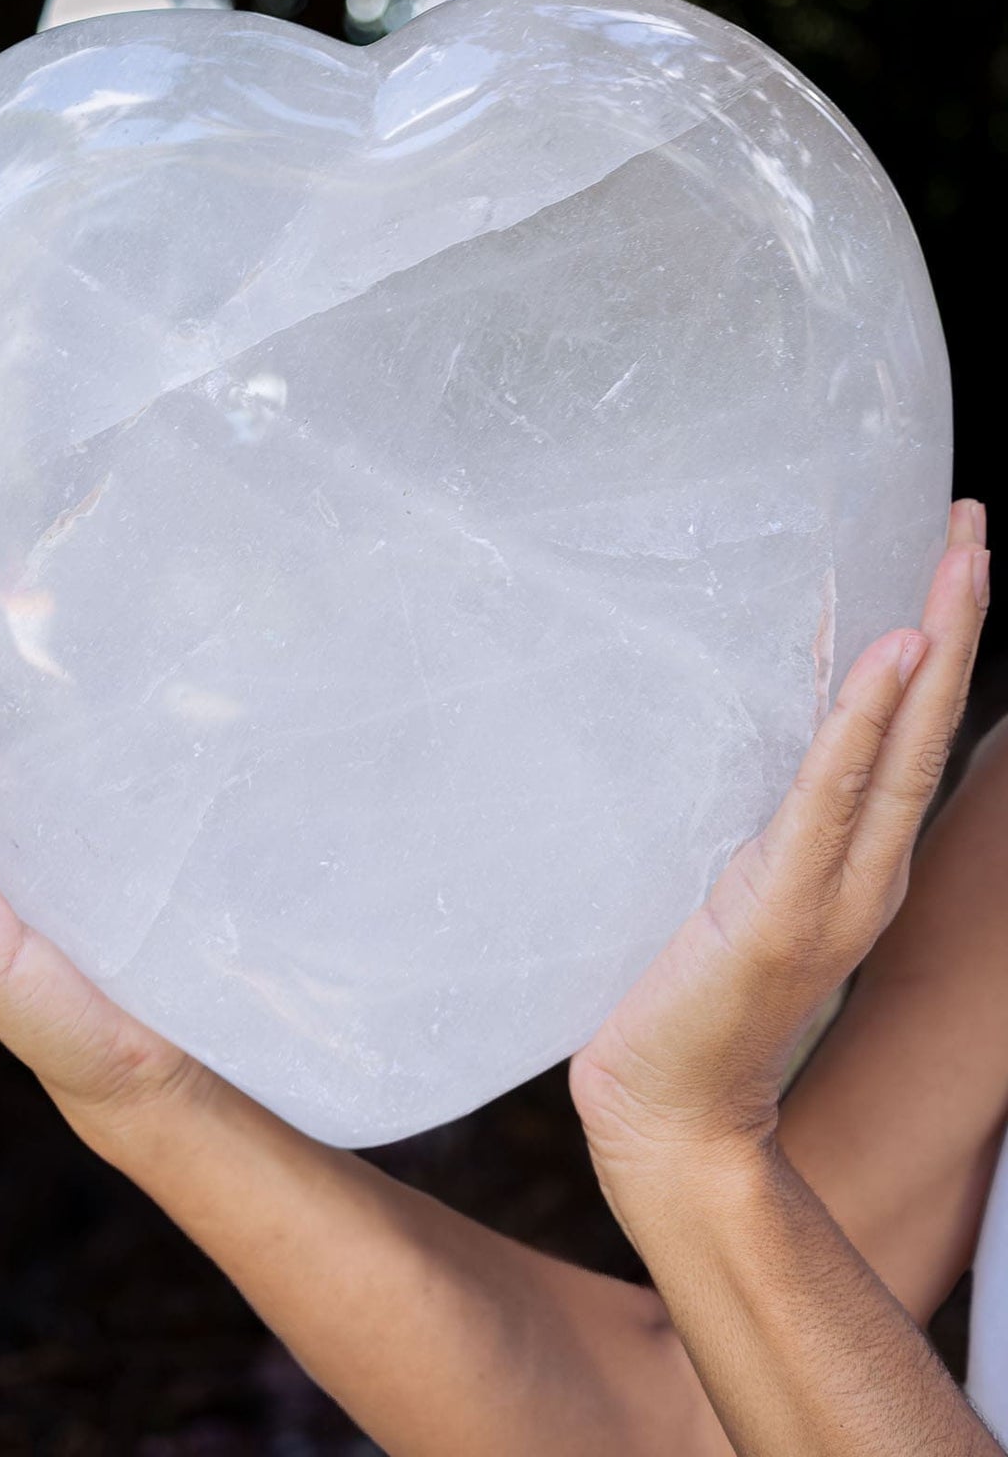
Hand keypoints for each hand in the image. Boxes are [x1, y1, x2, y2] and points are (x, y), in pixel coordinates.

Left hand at [570, 499, 989, 1242]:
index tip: (951, 556)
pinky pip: (829, 797)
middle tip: (974, 522)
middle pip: (926, 723)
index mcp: (852, 860)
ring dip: (935, 648)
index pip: (907, 733)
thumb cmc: (682, 997)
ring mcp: (835, 890)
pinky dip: (864, 724)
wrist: (665, 1116)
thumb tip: (729, 728)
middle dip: (956, 618)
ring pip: (900, 748)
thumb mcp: (726, 880)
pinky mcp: (784, 908)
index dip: (937, 645)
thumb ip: (754, 819)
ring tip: (960, 560)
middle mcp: (864, 870)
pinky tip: (892, 658)